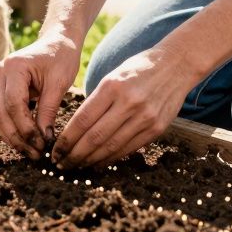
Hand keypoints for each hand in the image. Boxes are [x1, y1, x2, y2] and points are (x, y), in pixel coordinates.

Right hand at [0, 31, 79, 159]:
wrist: (57, 40)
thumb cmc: (61, 56)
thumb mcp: (59, 83)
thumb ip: (49, 110)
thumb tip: (44, 140)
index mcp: (14, 67)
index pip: (14, 105)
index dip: (26, 128)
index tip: (41, 144)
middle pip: (1, 113)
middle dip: (17, 137)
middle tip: (35, 154)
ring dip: (12, 137)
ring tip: (31, 152)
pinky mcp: (0, 88)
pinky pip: (2, 113)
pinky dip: (12, 129)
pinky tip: (26, 142)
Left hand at [51, 46, 199, 169]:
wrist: (176, 65)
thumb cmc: (138, 69)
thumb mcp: (113, 77)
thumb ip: (97, 101)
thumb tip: (76, 131)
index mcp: (113, 86)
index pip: (83, 120)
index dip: (66, 139)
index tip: (55, 151)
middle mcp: (129, 103)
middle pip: (95, 137)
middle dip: (74, 155)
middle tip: (61, 164)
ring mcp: (145, 117)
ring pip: (111, 147)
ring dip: (91, 160)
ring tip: (77, 166)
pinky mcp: (157, 129)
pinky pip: (128, 148)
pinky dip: (111, 158)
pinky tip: (99, 162)